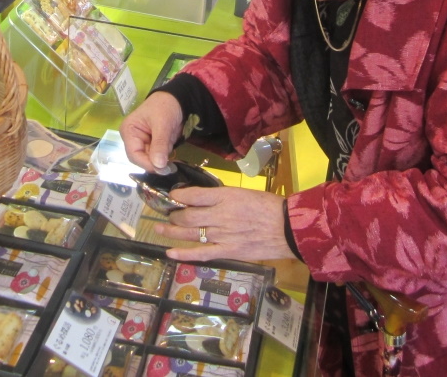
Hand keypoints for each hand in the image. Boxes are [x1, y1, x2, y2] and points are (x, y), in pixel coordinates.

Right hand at [120, 92, 182, 172]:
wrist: (178, 99)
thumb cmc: (165, 106)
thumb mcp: (162, 124)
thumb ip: (159, 144)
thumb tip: (158, 166)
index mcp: (129, 131)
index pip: (133, 154)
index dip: (146, 163)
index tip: (161, 169)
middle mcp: (133, 139)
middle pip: (141, 159)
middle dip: (155, 163)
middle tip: (170, 167)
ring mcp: (144, 143)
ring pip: (151, 160)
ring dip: (162, 161)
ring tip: (172, 156)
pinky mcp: (154, 146)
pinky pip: (158, 157)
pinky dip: (166, 158)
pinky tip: (172, 154)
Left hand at [155, 186, 293, 262]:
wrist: (287, 227)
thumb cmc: (268, 206)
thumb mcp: (244, 193)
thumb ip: (224, 196)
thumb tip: (204, 199)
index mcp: (225, 196)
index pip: (193, 195)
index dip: (178, 196)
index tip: (172, 196)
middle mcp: (220, 215)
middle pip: (187, 215)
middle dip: (174, 214)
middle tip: (167, 213)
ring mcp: (222, 234)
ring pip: (190, 233)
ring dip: (172, 231)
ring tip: (159, 228)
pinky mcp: (227, 251)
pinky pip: (201, 253)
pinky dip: (184, 254)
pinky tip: (170, 253)